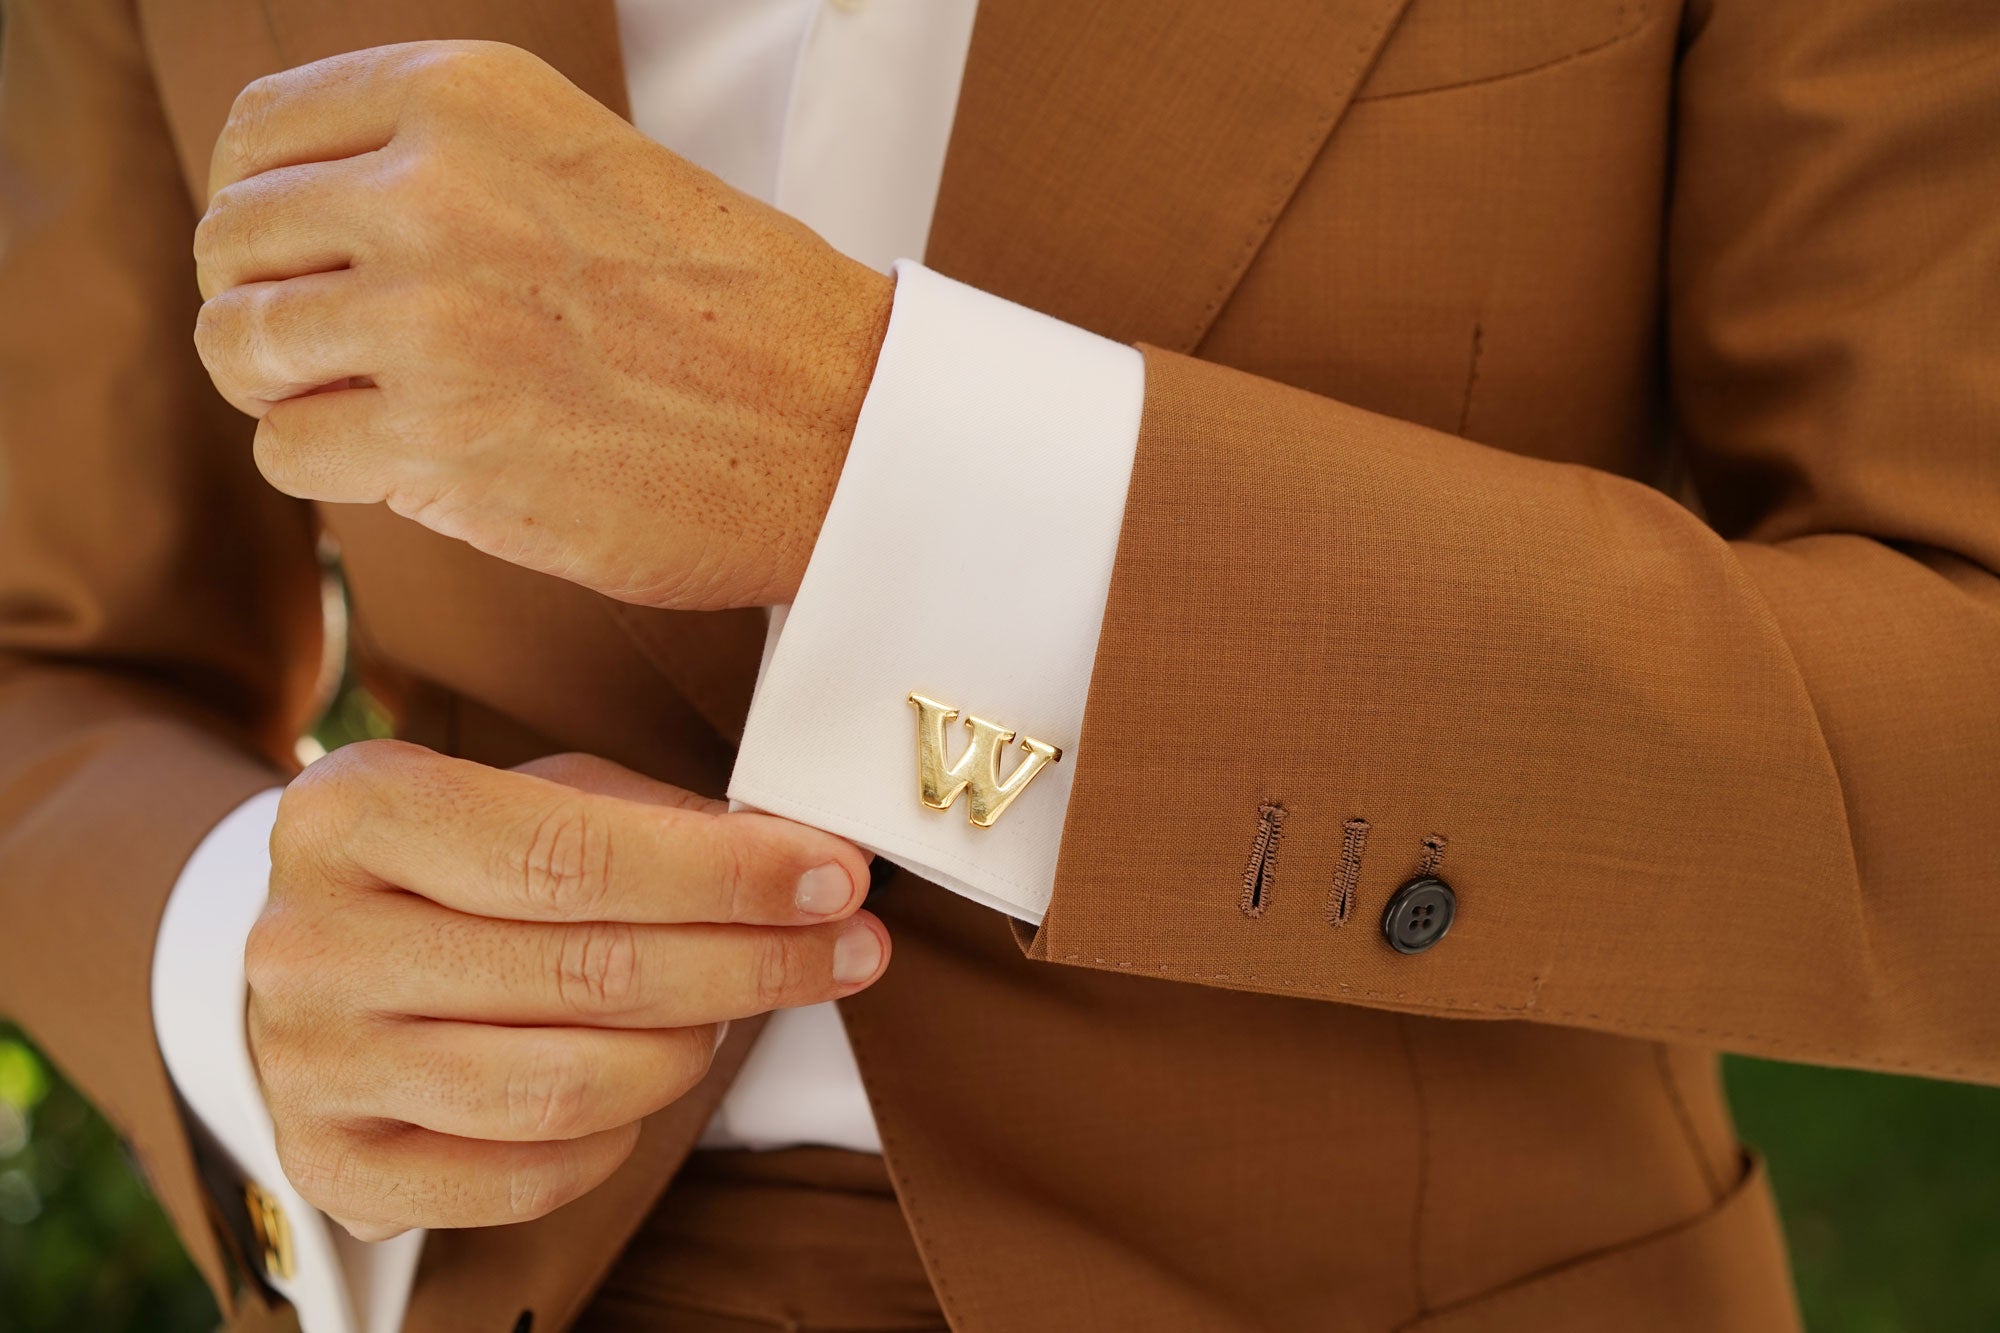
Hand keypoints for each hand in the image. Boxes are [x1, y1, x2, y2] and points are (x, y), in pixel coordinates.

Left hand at [193, 41, 893, 609]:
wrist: (842, 424)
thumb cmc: (736, 308)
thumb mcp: (586, 162)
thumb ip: (449, 166)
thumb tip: (308, 223)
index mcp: (467, 97)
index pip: (260, 134)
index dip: (262, 207)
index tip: (301, 259)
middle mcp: (431, 191)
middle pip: (230, 241)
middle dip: (265, 302)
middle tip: (334, 349)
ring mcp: (428, 321)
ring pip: (239, 346)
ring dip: (285, 388)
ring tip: (363, 407)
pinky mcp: (439, 445)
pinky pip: (288, 451)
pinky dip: (329, 465)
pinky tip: (404, 461)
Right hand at [245, 742, 886, 1237]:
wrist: (308, 957)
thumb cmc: (452, 864)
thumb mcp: (531, 794)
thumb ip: (654, 820)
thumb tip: (804, 863)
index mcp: (354, 811)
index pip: (573, 854)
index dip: (727, 874)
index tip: (836, 877)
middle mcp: (310, 940)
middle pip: (587, 971)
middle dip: (753, 961)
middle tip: (852, 949)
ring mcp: (312, 1065)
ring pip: (569, 1086)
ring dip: (697, 1048)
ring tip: (741, 1008)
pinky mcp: (336, 1168)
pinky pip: (529, 1175)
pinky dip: (622, 1133)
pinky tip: (654, 1077)